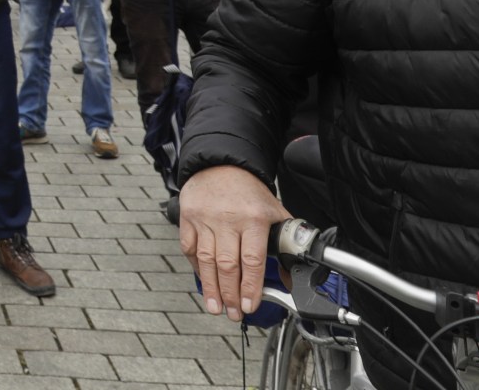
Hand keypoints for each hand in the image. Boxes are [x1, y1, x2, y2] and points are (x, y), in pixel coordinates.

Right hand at [178, 165, 288, 321]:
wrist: (221, 163)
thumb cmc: (250, 192)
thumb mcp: (275, 212)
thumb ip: (285, 243)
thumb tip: (290, 278)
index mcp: (254, 218)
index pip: (252, 260)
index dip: (251, 287)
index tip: (250, 306)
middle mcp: (228, 219)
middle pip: (228, 265)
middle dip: (231, 295)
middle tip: (234, 314)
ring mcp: (205, 219)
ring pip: (207, 261)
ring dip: (211, 288)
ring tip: (216, 308)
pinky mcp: (188, 218)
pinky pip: (189, 249)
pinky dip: (196, 268)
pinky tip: (204, 281)